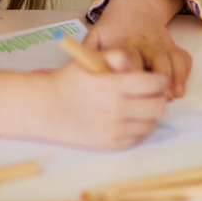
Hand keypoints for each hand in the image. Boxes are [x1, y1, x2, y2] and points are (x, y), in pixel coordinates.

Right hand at [38, 55, 168, 149]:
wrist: (43, 108)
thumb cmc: (68, 81)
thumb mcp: (90, 58)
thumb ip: (118, 56)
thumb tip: (139, 67)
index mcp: (111, 86)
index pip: (154, 85)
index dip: (158, 80)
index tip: (154, 79)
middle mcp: (114, 110)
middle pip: (158, 106)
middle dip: (157, 98)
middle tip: (148, 94)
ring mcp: (112, 130)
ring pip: (151, 123)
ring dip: (148, 114)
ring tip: (137, 106)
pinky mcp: (109, 144)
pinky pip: (137, 137)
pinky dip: (137, 128)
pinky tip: (126, 118)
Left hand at [87, 0, 190, 98]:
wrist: (135, 6)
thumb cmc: (113, 28)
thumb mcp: (96, 36)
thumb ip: (89, 54)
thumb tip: (80, 74)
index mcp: (125, 41)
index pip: (129, 55)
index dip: (132, 70)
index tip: (132, 86)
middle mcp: (145, 42)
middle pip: (157, 57)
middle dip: (160, 78)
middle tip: (160, 98)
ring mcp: (161, 43)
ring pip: (173, 58)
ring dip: (176, 78)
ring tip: (173, 96)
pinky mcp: (172, 45)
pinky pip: (183, 57)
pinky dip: (185, 72)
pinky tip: (180, 88)